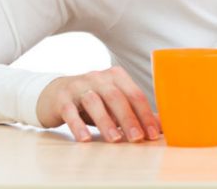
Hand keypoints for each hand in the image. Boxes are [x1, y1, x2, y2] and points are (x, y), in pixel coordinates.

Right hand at [36, 66, 159, 142]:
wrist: (54, 93)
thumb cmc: (92, 100)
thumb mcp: (114, 103)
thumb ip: (136, 113)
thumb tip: (162, 127)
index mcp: (117, 76)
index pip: (135, 95)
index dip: (145, 115)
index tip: (152, 134)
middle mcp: (99, 77)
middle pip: (117, 97)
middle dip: (129, 119)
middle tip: (137, 138)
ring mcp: (79, 86)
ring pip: (95, 102)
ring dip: (106, 122)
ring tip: (115, 140)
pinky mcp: (62, 98)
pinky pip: (71, 112)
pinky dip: (78, 125)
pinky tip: (85, 139)